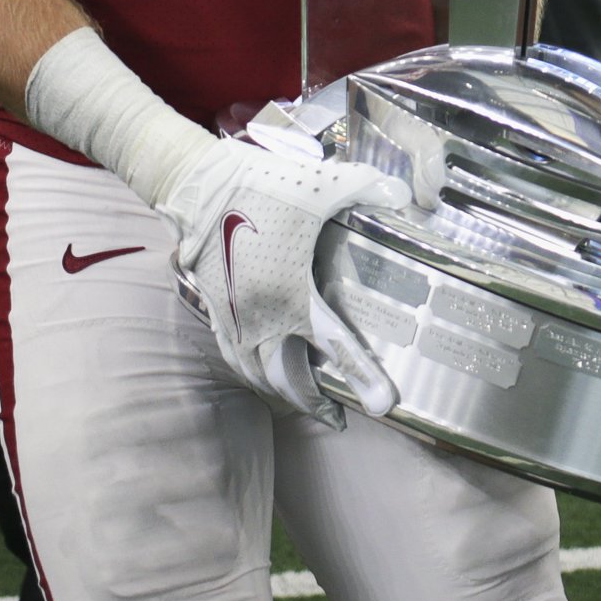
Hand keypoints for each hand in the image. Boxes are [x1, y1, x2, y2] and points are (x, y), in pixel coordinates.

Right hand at [161, 132, 408, 425]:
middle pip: (289, 379)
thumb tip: (405, 196)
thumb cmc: (257, 186)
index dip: (362, 376)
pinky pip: (234, 355)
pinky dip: (251, 372)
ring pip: (257, 374)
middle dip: (314, 403)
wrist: (194, 183)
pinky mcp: (214, 310)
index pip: (335, 346)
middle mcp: (260, 317)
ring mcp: (233, 318)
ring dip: (282, 393)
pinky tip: (261, 370)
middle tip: (338, 416)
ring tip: (305, 401)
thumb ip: (367, 189)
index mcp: (291, 294)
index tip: (383, 404)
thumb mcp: (320, 183)